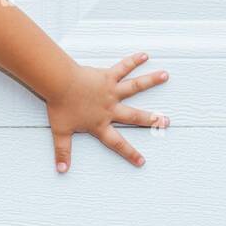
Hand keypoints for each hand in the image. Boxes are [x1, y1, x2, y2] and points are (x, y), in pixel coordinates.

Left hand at [46, 52, 169, 172]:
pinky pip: (122, 67)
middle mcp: (110, 108)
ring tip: (166, 76)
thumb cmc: (59, 107)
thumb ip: (62, 151)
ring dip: (151, 81)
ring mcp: (111, 92)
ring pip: (135, 87)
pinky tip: (143, 55)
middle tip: (166, 122)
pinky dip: (133, 60)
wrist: (59, 85)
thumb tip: (61, 170)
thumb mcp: (60, 132)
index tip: (142, 161)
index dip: (129, 153)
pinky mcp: (107, 76)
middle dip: (151, 120)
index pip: (116, 143)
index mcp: (99, 124)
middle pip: (134, 116)